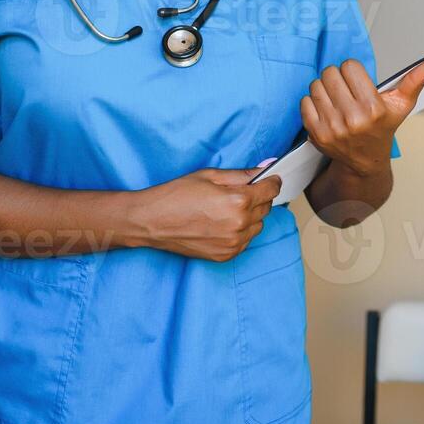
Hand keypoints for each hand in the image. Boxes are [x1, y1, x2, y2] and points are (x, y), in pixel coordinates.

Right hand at [126, 168, 281, 261]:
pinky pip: (245, 241)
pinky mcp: (225, 255)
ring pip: (258, 226)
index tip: (271, 179)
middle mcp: (239, 224)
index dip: (272, 181)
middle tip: (240, 192)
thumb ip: (241, 174)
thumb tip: (265, 168)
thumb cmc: (176, 195)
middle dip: (258, 197)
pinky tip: (222, 223)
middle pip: (266, 208)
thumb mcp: (209, 176)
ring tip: (226, 209)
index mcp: (238, 201)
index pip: (271, 190)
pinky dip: (240, 232)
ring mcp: (233, 243)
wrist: (151, 221)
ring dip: (250, 216)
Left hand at [301, 58, 423, 176]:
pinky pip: (305, 102)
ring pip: (316, 85)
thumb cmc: (383, 129)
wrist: (365, 161)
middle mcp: (353, 119)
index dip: (353, 71)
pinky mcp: (317, 134)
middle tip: (345, 89)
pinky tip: (326, 109)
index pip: (350, 66)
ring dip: (324, 88)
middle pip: (330, 73)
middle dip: (337, 77)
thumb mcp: (401, 105)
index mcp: (373, 108)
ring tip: (336, 99)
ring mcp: (333, 127)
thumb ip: (415, 81)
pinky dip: (313, 102)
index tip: (357, 81)